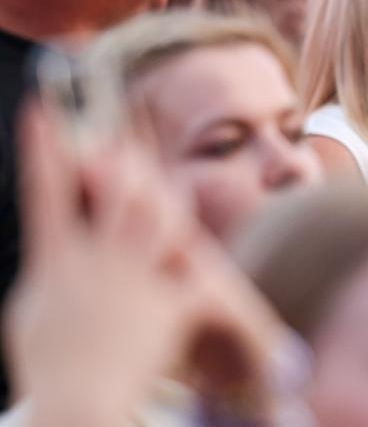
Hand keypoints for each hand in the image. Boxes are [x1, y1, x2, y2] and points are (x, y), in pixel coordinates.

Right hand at [5, 104, 198, 422]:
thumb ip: (44, 273)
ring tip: (160, 173)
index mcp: (55, 263)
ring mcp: (136, 282)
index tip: (40, 107)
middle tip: (122, 123)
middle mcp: (97, 263)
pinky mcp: (170, 305)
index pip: (45, 192)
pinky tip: (201, 240)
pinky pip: (192, 267)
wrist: (77, 406)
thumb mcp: (29, 314)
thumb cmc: (48, 364)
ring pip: (159, 218)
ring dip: (161, 193)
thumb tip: (51, 242)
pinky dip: (196, 254)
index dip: (44, 148)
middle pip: (118, 192)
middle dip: (123, 156)